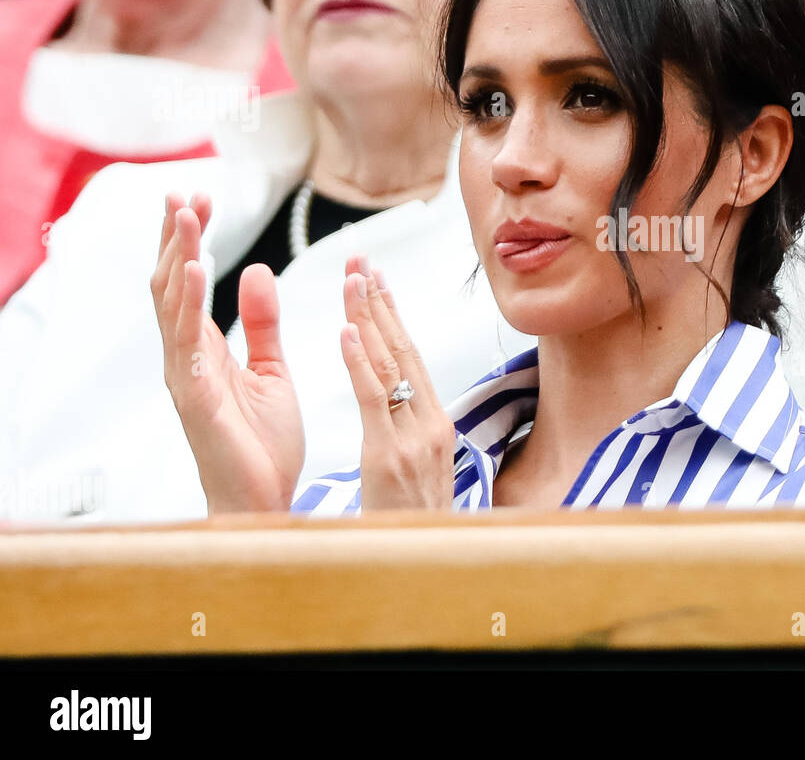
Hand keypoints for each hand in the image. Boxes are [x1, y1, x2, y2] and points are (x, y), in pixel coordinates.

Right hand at [150, 193, 305, 512]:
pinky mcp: (196, 396)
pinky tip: (198, 268)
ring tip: (186, 213)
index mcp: (205, 348)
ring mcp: (186, 375)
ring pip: (173, 304)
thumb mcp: (272, 369)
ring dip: (179, 255)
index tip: (200, 199)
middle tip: (184, 191)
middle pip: (172, 284)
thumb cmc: (263, 442)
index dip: (191, 240)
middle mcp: (187, 356)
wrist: (266, 497)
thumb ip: (262, 322)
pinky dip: (191, 301)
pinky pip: (188, 341)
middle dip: (177, 236)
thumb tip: (257, 271)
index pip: (190, 283)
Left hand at [339, 258, 454, 511]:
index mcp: (436, 425)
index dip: (392, 316)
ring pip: (388, 367)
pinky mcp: (389, 456)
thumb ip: (409, 435)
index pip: (411, 358)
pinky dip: (358, 363)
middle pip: (403, 351)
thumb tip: (398, 405)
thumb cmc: (412, 525)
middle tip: (362, 262)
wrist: (424, 566)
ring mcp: (414, 438)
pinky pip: (372, 401)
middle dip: (380, 304)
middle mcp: (430, 424)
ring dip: (368, 319)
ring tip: (352, 280)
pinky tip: (345, 331)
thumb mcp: (418, 473)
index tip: (376, 281)